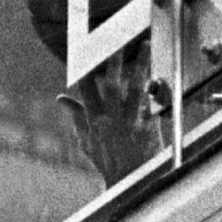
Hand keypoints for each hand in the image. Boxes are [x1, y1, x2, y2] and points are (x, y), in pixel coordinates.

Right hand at [59, 45, 161, 186]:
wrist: (128, 183)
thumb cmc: (107, 161)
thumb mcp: (87, 141)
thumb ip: (76, 116)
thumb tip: (61, 99)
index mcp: (94, 120)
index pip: (86, 88)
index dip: (85, 66)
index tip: (85, 46)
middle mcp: (111, 120)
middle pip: (111, 85)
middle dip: (113, 61)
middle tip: (117, 38)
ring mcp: (130, 124)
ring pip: (135, 90)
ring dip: (140, 66)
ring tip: (145, 45)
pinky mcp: (148, 129)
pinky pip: (152, 104)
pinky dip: (156, 89)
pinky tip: (161, 72)